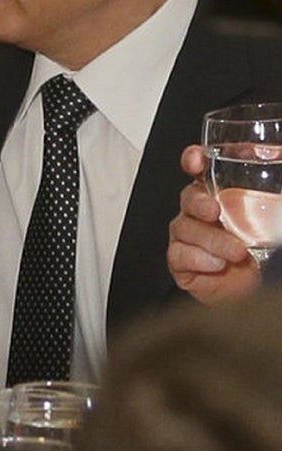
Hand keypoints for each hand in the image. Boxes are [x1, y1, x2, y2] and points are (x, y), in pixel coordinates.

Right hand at [169, 143, 261, 303]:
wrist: (258, 291)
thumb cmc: (269, 255)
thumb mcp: (276, 218)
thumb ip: (274, 197)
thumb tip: (280, 159)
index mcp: (223, 196)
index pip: (202, 171)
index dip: (194, 160)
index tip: (197, 159)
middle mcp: (202, 214)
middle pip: (188, 197)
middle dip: (198, 202)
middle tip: (214, 211)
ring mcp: (190, 237)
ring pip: (185, 228)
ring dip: (212, 240)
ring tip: (237, 252)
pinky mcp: (182, 262)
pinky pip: (179, 254)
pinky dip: (198, 259)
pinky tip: (217, 264)